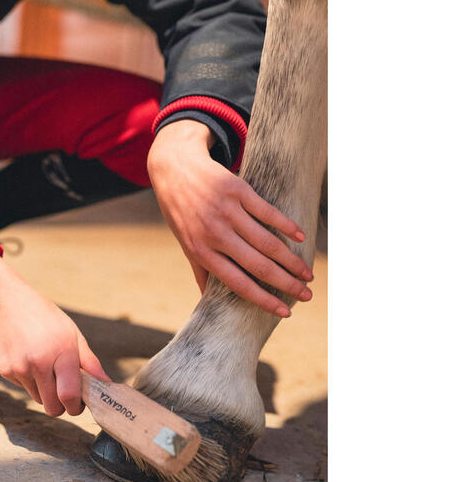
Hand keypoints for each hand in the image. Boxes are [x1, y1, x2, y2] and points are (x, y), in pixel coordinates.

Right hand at [0, 256, 109, 414]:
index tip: (79, 403)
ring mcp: (19, 368)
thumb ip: (89, 362)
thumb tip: (107, 384)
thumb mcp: (71, 332)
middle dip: (61, 405)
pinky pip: (24, 388)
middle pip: (53, 408)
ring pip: (38, 399)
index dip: (76, 406)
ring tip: (45, 366)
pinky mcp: (4, 371)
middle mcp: (38, 363)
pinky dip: (29, 380)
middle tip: (65, 391)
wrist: (4, 300)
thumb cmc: (43, 315)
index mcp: (61, 352)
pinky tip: (28, 358)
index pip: (69, 396)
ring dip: (45, 391)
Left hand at [148, 119, 313, 316]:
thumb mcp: (184, 242)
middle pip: (259, 266)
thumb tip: (207, 301)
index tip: (285, 312)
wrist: (173, 169)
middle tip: (307, 295)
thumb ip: (200, 271)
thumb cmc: (180, 211)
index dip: (264, 300)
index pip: (238, 284)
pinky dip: (287, 225)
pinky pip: (268, 212)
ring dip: (292, 261)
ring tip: (307, 273)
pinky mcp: (238, 191)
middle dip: (286, 284)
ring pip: (268, 242)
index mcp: (202, 252)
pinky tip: (301, 237)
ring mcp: (227, 212)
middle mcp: (215, 235)